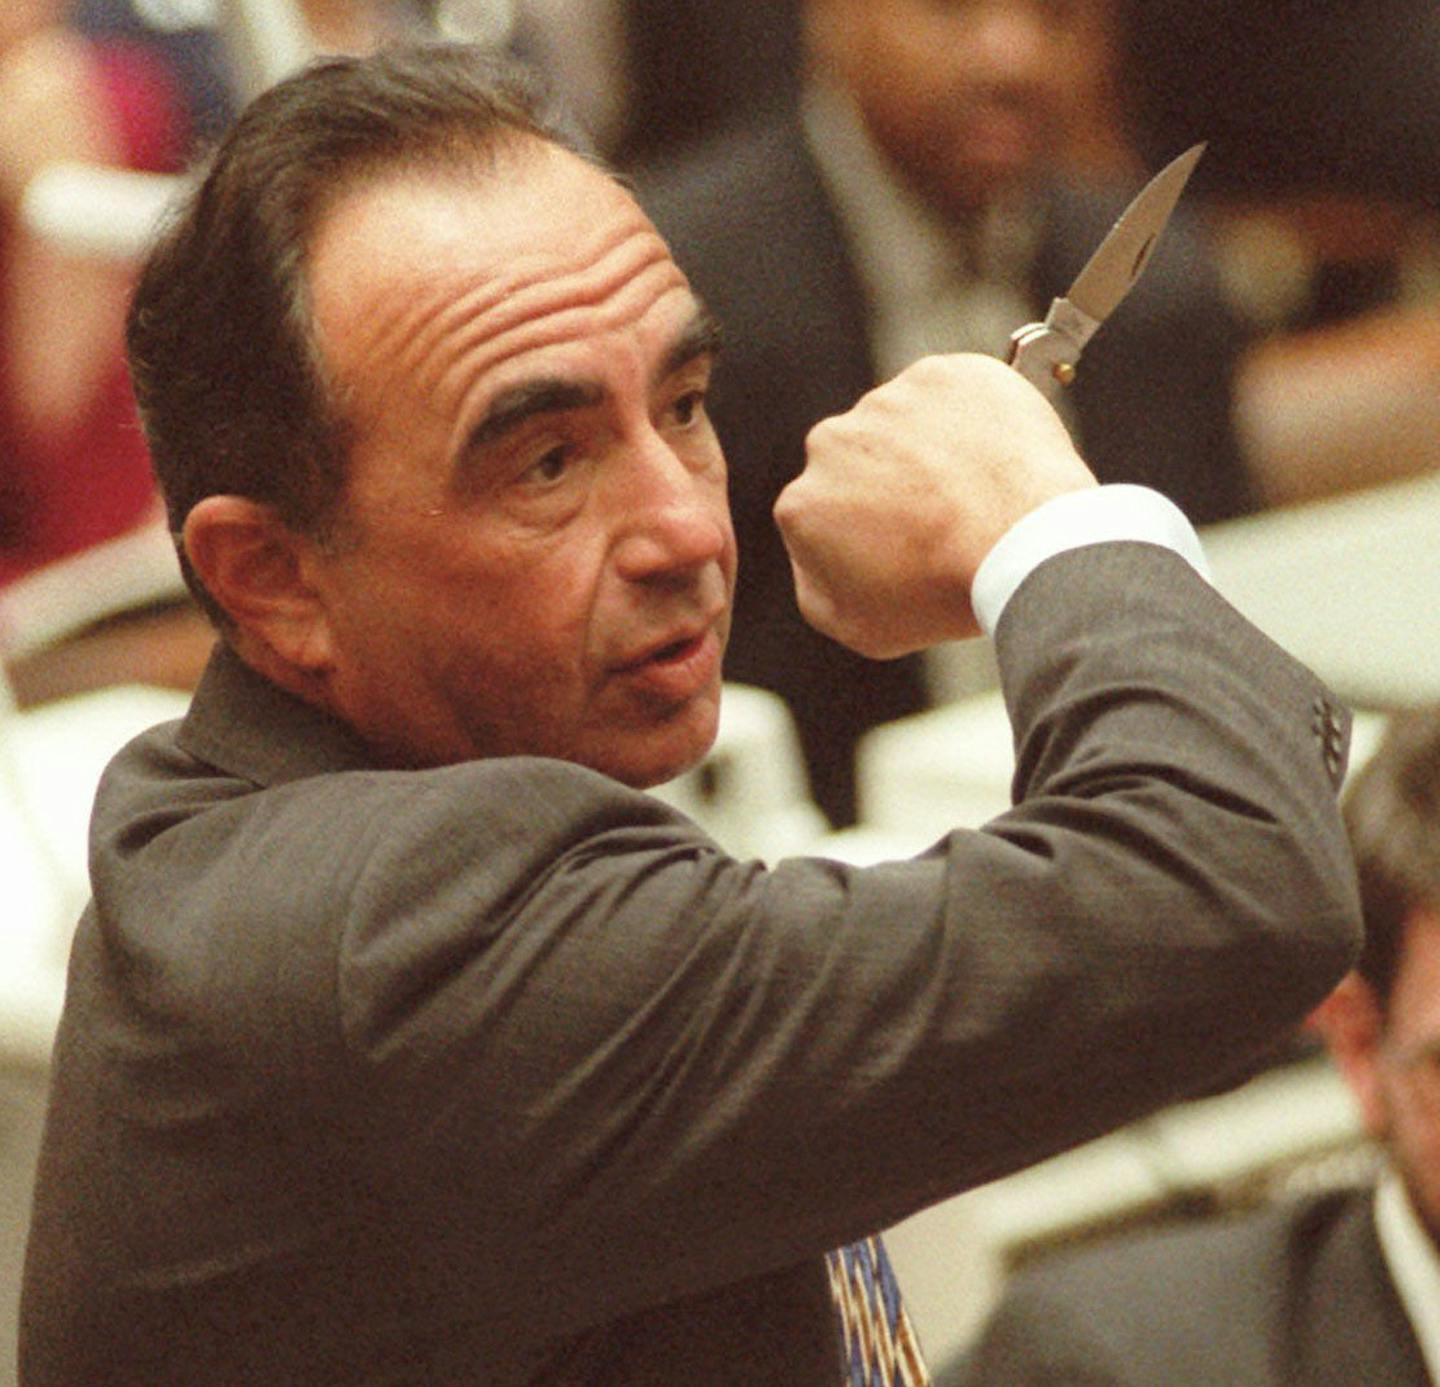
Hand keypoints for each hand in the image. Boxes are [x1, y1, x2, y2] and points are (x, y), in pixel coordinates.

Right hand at [773, 353, 1095, 656]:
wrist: (1021, 542)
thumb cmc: (942, 593)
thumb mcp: (859, 627)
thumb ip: (816, 588)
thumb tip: (813, 557)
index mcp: (802, 504)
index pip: (825, 513)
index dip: (866, 532)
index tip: (906, 547)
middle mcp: (831, 442)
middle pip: (859, 461)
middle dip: (891, 484)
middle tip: (943, 520)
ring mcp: (888, 402)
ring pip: (906, 424)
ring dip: (931, 448)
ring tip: (974, 492)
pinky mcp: (943, 374)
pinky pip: (953, 393)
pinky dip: (971, 418)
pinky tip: (992, 458)